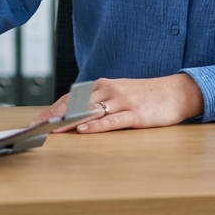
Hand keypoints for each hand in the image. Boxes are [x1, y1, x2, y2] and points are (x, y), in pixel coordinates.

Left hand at [32, 74, 204, 133]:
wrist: (176, 93)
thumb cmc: (145, 95)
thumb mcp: (119, 93)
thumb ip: (99, 100)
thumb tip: (74, 113)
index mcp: (103, 85)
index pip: (72, 96)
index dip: (54, 108)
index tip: (38, 119)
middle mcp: (110, 90)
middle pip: (77, 103)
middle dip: (56, 115)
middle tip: (39, 126)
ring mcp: (123, 101)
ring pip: (92, 111)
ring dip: (71, 120)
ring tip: (54, 129)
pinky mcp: (136, 114)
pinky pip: (112, 120)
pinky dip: (97, 125)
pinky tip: (84, 130)